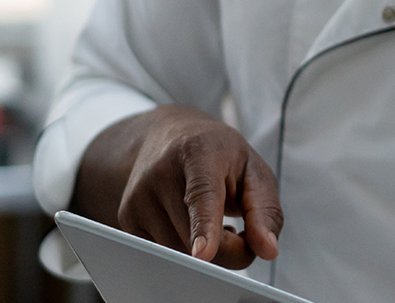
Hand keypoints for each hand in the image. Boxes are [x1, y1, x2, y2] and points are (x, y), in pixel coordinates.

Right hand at [70, 104, 282, 268]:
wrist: (167, 138)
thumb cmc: (219, 156)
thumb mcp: (253, 170)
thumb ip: (266, 210)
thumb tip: (267, 250)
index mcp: (199, 151)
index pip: (201, 195)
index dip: (204, 226)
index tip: (203, 253)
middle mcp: (161, 172)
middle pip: (196, 239)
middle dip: (227, 250)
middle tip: (238, 231)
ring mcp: (138, 196)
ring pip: (179, 253)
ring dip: (204, 253)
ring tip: (209, 220)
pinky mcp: (127, 218)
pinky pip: (161, 256)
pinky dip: (182, 252)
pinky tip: (188, 226)